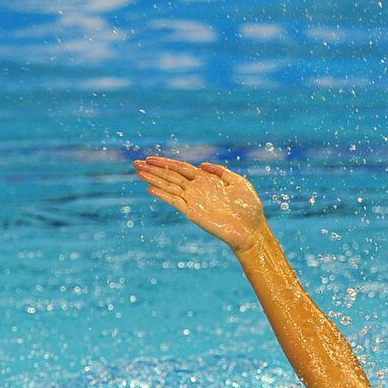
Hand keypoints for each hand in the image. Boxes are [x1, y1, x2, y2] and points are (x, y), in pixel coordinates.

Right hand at [133, 157, 266, 250]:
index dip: (166, 162)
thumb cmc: (248, 207)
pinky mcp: (193, 213)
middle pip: (170, 176)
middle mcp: (196, 190)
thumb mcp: (238, 182)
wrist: (251, 229)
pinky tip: (150, 188)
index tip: (150, 158)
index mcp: (206, 180)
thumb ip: (220, 171)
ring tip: (138, 173)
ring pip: (169, 187)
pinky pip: (174, 201)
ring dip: (153, 179)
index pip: (181, 168)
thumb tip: (201, 164)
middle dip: (154, 169)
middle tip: (136, 163)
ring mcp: (193, 201)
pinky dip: (162, 195)